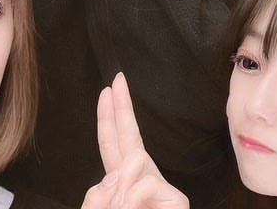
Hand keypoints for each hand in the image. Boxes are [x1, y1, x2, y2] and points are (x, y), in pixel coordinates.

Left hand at [82, 73, 188, 208]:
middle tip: (116, 80)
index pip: (113, 144)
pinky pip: (146, 183)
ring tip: (121, 208)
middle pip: (128, 136)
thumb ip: (98, 194)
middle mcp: (143, 179)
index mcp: (124, 181)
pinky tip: (136, 208)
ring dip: (121, 184)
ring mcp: (162, 188)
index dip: (108, 117)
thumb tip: (117, 175)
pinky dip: (134, 198)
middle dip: (120, 106)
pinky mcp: (178, 200)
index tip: (107, 92)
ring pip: (134, 159)